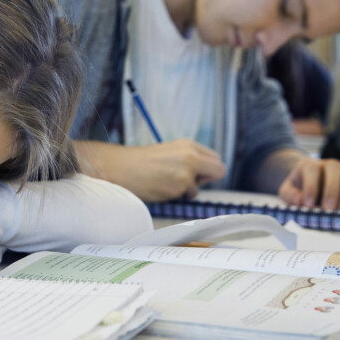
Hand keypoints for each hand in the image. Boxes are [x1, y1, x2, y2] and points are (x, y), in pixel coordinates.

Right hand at [76, 139, 225, 201]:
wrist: (120, 168)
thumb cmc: (140, 163)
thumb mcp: (168, 154)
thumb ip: (188, 160)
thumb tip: (203, 176)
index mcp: (188, 144)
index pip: (214, 158)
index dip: (205, 169)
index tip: (192, 173)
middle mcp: (191, 154)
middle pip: (219, 169)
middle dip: (206, 178)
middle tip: (185, 180)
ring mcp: (188, 169)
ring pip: (201, 185)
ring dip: (187, 188)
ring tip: (165, 182)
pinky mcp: (182, 183)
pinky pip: (189, 195)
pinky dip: (177, 195)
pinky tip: (161, 188)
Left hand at [277, 157, 339, 209]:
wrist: (309, 188)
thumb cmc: (298, 190)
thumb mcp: (287, 192)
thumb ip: (291, 196)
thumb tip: (301, 201)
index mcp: (309, 165)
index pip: (312, 168)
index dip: (311, 186)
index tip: (309, 205)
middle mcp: (329, 165)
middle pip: (335, 166)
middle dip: (332, 189)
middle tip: (328, 208)